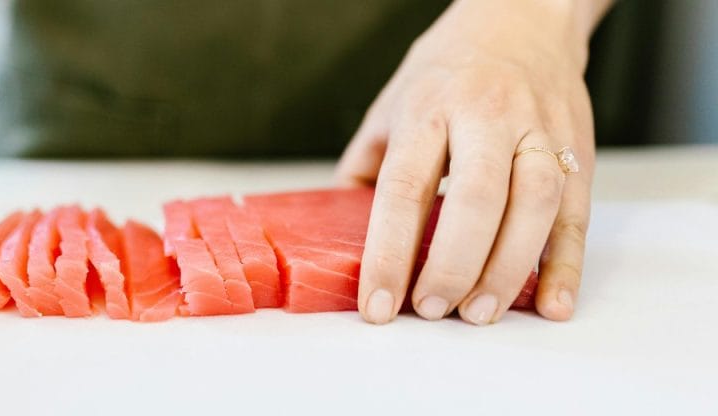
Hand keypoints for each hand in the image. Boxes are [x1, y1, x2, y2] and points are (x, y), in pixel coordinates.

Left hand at [338, 0, 610, 324]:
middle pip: (477, 197)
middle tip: (432, 309)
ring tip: (478, 313)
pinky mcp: (579, 148)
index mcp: (428, 108)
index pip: (404, 187)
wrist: (522, 18)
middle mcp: (487, 116)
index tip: (378, 303)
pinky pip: (576, 213)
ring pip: (535, 204)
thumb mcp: (391, 105)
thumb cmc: (446, 71)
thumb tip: (334, 229)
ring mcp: (539, 130)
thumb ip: (365, 166)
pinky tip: (550, 303)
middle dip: (453, 264)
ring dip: (507, 269)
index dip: (390, 252)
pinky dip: (565, 265)